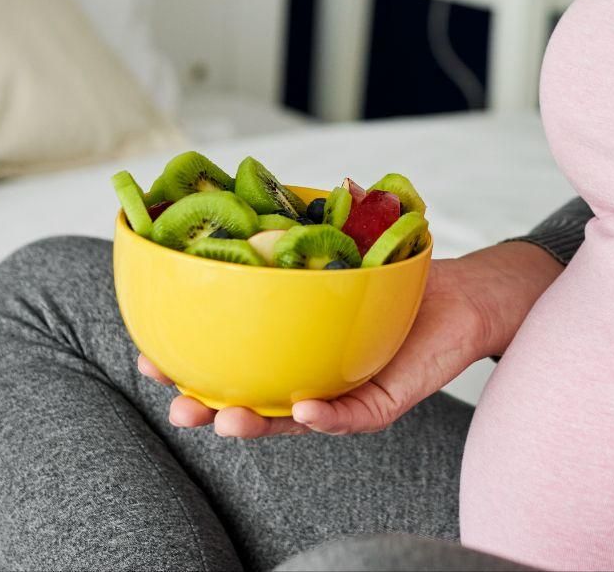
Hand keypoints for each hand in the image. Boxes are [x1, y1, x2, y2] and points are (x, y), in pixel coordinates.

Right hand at [140, 240, 562, 437]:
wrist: (467, 294)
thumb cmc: (399, 277)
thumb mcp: (344, 252)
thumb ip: (307, 231)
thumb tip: (275, 188)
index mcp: (289, 347)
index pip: (228, 362)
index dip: (186, 366)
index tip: (147, 356)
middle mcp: (310, 378)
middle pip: (247, 405)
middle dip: (205, 410)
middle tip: (175, 405)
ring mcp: (344, 396)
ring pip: (289, 423)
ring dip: (255, 424)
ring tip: (224, 417)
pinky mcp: (384, 403)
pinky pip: (350, 417)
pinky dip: (323, 417)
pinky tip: (299, 410)